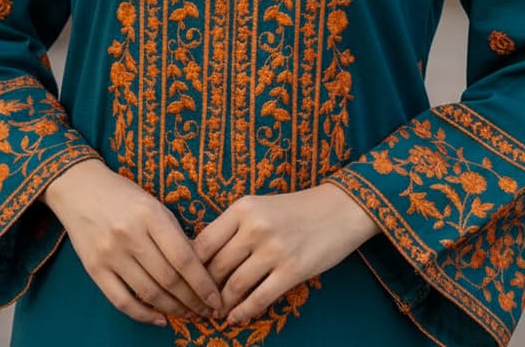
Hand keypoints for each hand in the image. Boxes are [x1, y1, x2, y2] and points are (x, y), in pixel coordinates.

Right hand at [41, 159, 222, 326]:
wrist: (80, 188)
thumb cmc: (124, 195)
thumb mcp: (153, 204)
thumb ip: (173, 233)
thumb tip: (200, 268)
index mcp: (150, 214)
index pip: (183, 257)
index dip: (203, 283)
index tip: (216, 298)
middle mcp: (130, 235)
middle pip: (168, 279)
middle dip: (192, 300)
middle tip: (207, 311)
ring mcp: (110, 254)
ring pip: (148, 293)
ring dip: (173, 309)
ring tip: (189, 314)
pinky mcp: (94, 269)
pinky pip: (122, 301)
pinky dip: (144, 315)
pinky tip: (161, 319)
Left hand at [192, 183, 378, 324]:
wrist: (339, 208)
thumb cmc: (294, 209)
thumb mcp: (258, 206)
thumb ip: (232, 226)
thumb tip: (201, 257)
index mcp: (242, 207)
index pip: (203, 243)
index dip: (190, 268)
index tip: (185, 281)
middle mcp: (255, 227)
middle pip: (216, 267)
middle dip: (203, 291)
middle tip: (197, 304)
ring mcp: (274, 249)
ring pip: (235, 286)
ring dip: (222, 304)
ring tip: (215, 313)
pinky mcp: (293, 270)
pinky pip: (259, 298)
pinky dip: (243, 312)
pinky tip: (235, 318)